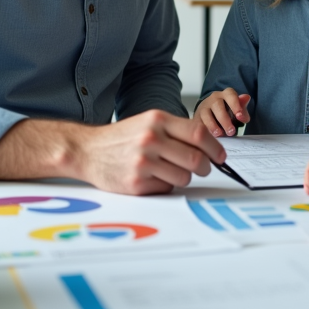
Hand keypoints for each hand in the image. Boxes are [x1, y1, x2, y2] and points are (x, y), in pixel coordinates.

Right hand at [73, 110, 225, 194]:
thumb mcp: (149, 122)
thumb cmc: (122, 138)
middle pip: (196, 159)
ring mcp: (143, 162)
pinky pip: (166, 188)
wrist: (87, 150)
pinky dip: (164, 185)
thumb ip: (176, 131)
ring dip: (182, 177)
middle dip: (205, 167)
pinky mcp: (136, 183)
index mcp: (157, 120)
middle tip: (203, 168)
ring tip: (167, 170)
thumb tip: (209, 145)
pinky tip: (151, 177)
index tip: (221, 156)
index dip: (215, 148)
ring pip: (184, 177)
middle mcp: (151, 139)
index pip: (199, 134)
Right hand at [194, 89, 251, 136]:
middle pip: (218, 106)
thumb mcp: (237, 110)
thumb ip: (242, 108)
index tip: (239, 117)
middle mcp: (214, 98)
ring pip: (206, 114)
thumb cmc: (227, 112)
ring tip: (219, 134)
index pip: (230, 95)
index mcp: (226, 95)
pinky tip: (209, 136)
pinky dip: (204, 129)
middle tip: (231, 132)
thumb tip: (247, 98)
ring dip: (213, 125)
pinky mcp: (197, 117)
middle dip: (225, 120)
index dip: (235, 105)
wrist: (210, 114)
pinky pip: (198, 122)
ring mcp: (204, 107)